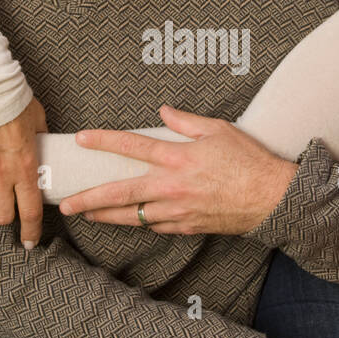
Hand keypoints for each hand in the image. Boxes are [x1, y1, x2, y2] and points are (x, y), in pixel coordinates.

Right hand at [0, 98, 48, 246]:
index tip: (29, 241)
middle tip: (5, 207)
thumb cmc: (13, 100)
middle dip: (6, 216)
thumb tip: (44, 145)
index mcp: (26, 168)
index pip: (30, 212)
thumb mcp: (38, 120)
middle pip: (2, 216)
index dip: (31, 232)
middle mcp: (2, 176)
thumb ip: (41, 140)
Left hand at [59, 104, 296, 234]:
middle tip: (66, 204)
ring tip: (87, 215)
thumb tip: (163, 110)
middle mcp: (171, 187)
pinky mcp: (187, 227)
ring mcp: (177, 211)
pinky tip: (130, 220)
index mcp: (177, 158)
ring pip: (132, 216)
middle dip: (89, 199)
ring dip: (106, 216)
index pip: (131, 146)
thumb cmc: (249, 162)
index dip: (103, 141)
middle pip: (119, 194)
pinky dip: (141, 223)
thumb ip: (186, 121)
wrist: (272, 199)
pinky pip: (155, 227)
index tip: (82, 139)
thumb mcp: (218, 130)